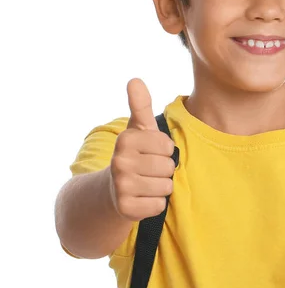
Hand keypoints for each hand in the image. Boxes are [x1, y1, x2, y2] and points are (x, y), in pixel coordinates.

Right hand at [109, 78, 175, 221]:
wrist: (112, 190)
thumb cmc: (134, 155)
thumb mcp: (138, 130)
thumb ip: (140, 105)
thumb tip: (135, 79)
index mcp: (125, 140)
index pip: (168, 147)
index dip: (164, 151)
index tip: (150, 153)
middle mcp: (119, 162)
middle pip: (168, 167)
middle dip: (163, 170)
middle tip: (148, 170)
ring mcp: (121, 186)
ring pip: (166, 186)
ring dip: (161, 187)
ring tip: (146, 183)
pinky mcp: (126, 208)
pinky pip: (160, 205)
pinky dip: (155, 204)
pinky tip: (142, 198)